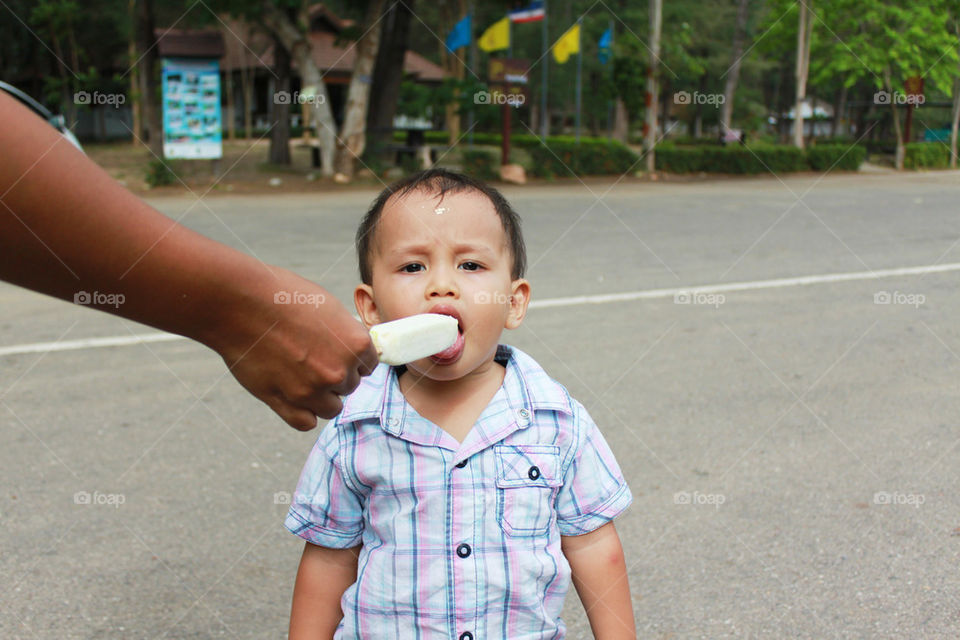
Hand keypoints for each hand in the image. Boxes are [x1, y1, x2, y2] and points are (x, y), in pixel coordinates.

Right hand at [208, 269, 377, 429]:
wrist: (240, 303)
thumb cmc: (282, 296)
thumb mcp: (327, 307)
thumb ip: (345, 334)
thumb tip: (352, 349)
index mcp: (356, 344)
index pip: (369, 365)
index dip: (352, 358)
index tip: (337, 352)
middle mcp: (339, 371)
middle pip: (349, 386)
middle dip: (335, 375)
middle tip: (311, 357)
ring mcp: (312, 390)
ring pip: (331, 408)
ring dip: (321, 397)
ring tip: (301, 376)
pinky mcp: (284, 402)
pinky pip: (305, 422)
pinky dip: (302, 412)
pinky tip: (292, 395)